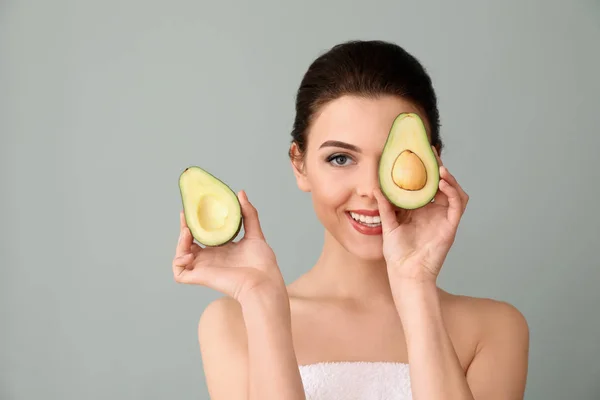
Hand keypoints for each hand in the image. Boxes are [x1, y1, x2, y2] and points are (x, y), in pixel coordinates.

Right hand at [172, 190, 286, 302]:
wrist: (263, 282)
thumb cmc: (262, 263)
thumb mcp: (255, 233)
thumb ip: (248, 214)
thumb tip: (240, 192)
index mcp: (221, 250)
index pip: (203, 235)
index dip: (195, 223)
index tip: (191, 209)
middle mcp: (211, 259)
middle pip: (188, 244)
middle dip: (183, 230)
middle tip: (185, 216)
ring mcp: (204, 269)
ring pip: (181, 256)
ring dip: (179, 243)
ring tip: (188, 233)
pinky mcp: (200, 278)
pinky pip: (179, 272)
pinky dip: (179, 261)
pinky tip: (189, 254)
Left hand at [374, 146, 468, 282]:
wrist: (405, 274)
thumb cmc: (397, 254)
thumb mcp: (388, 225)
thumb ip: (385, 207)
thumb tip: (376, 188)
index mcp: (420, 210)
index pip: (425, 185)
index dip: (424, 170)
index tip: (418, 153)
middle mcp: (434, 212)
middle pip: (441, 185)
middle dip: (438, 167)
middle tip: (431, 152)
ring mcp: (443, 219)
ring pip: (454, 192)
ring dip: (449, 178)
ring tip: (439, 168)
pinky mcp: (450, 226)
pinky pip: (457, 205)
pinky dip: (453, 191)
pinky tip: (443, 183)